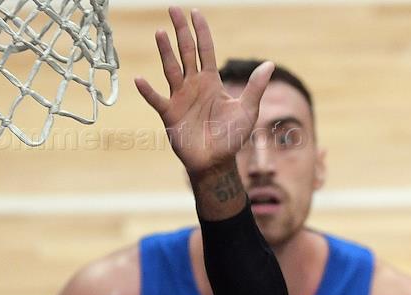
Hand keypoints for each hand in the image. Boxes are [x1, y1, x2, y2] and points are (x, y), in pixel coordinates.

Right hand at [135, 8, 272, 179]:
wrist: (216, 163)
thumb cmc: (231, 138)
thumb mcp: (248, 111)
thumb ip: (255, 87)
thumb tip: (270, 65)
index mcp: (211, 81)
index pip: (205, 50)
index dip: (201, 31)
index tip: (195, 12)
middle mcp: (194, 85)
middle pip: (185, 51)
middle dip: (180, 30)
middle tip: (173, 9)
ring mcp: (180, 97)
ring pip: (171, 69)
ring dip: (165, 52)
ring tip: (160, 32)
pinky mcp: (170, 114)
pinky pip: (156, 100)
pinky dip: (148, 91)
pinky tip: (140, 80)